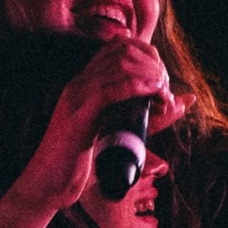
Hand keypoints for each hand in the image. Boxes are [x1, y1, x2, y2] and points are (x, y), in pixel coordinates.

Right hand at [25, 37, 189, 211]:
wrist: (48, 181)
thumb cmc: (79, 159)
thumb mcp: (110, 128)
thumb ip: (136, 113)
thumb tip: (179, 102)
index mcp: (84, 82)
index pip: (120, 46)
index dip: (148, 55)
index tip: (162, 80)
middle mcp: (79, 83)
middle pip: (123, 51)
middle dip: (153, 66)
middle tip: (165, 90)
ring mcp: (76, 97)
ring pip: (119, 66)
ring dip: (150, 77)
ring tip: (163, 95)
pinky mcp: (77, 116)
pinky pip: (108, 91)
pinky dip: (135, 88)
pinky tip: (152, 93)